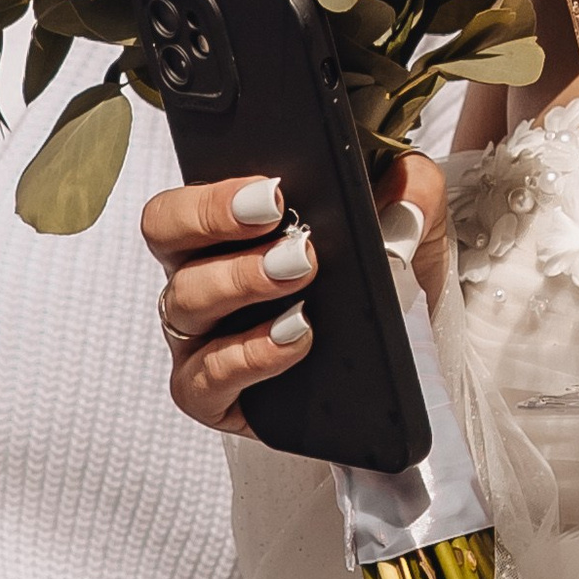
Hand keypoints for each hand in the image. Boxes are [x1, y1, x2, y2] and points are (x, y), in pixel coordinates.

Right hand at [139, 154, 447, 439]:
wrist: (412, 369)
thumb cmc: (386, 292)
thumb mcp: (410, 235)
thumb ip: (410, 195)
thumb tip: (406, 184)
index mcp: (231, 227)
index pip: (191, 194)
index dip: (217, 190)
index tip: (274, 192)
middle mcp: (203, 274)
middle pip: (165, 232)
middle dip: (213, 219)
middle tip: (279, 223)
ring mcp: (201, 336)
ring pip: (185, 300)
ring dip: (241, 282)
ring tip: (299, 276)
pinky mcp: (212, 394)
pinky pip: (204, 378)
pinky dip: (248, 356)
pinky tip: (294, 339)